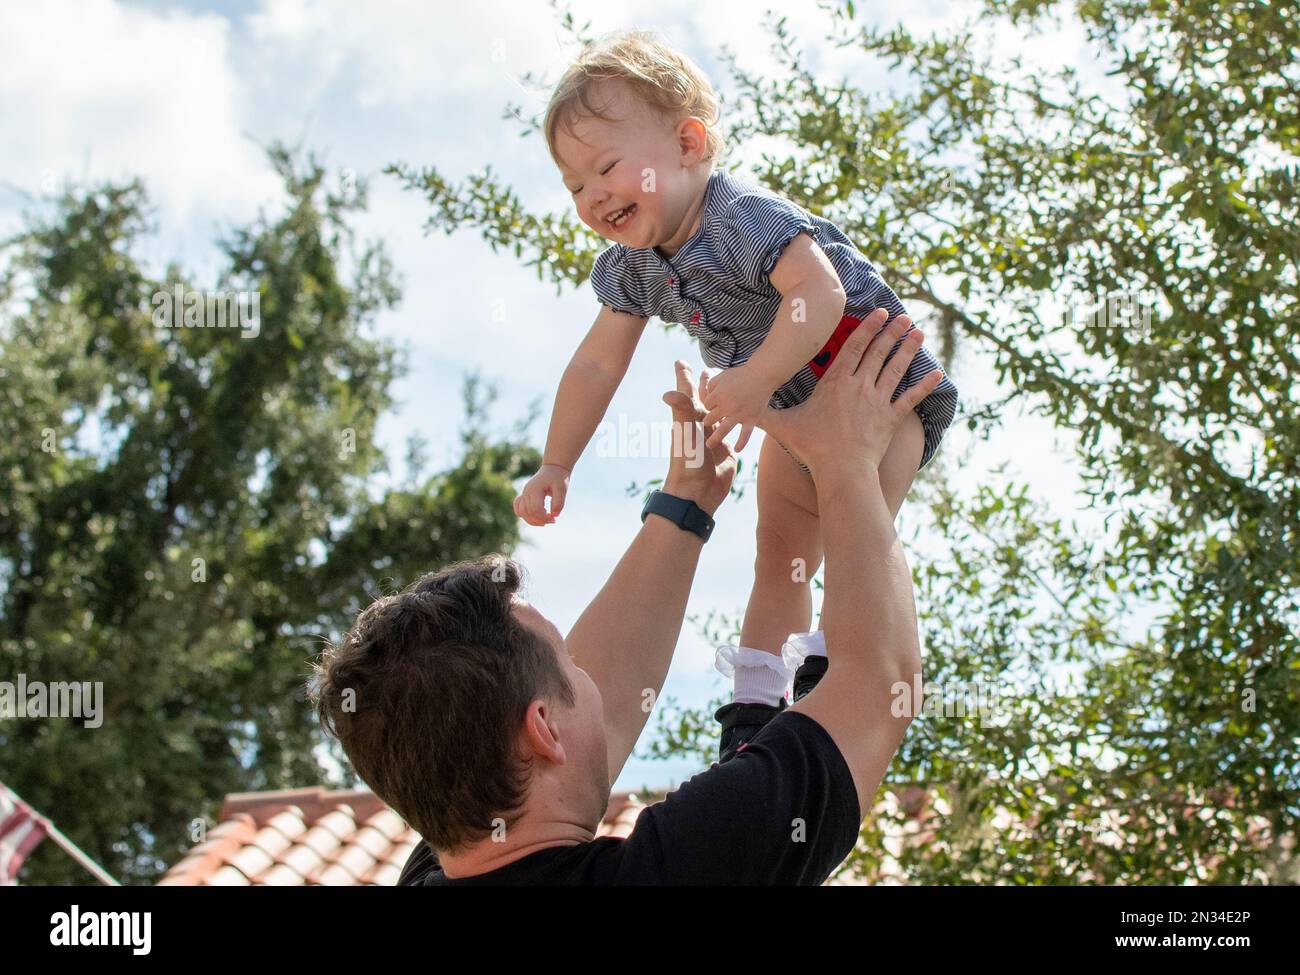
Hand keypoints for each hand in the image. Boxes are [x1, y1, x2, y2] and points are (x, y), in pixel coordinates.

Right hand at [514, 463, 570, 525]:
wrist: (554, 468)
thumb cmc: (558, 478)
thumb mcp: (562, 488)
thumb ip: (559, 502)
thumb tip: (554, 515)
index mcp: (535, 489)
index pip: (535, 509)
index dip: (544, 517)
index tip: (554, 519)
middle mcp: (527, 491)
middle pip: (528, 512)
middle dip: (540, 520)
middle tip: (553, 520)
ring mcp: (524, 493)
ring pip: (522, 512)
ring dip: (533, 521)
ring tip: (545, 522)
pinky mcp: (524, 496)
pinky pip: (518, 508)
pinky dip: (525, 515)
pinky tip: (535, 518)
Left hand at [660, 360, 737, 515]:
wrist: (697, 492)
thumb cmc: (688, 461)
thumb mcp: (686, 432)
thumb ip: (682, 410)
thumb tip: (667, 392)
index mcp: (689, 418)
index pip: (686, 392)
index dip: (684, 375)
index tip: (680, 361)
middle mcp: (700, 425)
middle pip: (703, 400)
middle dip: (704, 385)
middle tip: (708, 369)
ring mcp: (713, 437)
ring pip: (719, 414)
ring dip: (721, 402)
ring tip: (728, 391)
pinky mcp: (726, 450)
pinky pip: (733, 434)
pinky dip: (738, 427)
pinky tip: (744, 422)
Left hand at [699, 364, 771, 452]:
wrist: (762, 374)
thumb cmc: (740, 375)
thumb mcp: (721, 377)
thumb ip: (710, 386)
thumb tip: (705, 396)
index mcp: (717, 394)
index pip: (706, 405)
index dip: (708, 405)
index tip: (710, 406)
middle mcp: (726, 405)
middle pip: (711, 418)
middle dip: (707, 421)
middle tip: (705, 426)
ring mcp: (739, 414)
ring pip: (723, 429)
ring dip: (715, 438)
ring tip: (709, 445)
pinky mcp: (751, 419)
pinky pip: (746, 434)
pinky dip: (741, 442)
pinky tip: (737, 449)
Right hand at [759, 309, 943, 475]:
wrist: (842, 471)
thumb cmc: (813, 448)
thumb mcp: (784, 427)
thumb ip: (763, 414)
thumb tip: (738, 407)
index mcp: (836, 384)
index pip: (854, 348)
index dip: (867, 329)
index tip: (879, 313)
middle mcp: (860, 387)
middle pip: (879, 353)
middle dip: (892, 332)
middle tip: (904, 316)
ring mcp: (878, 402)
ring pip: (896, 369)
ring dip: (908, 349)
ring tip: (918, 333)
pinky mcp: (891, 419)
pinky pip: (910, 399)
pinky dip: (924, 385)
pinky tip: (937, 373)